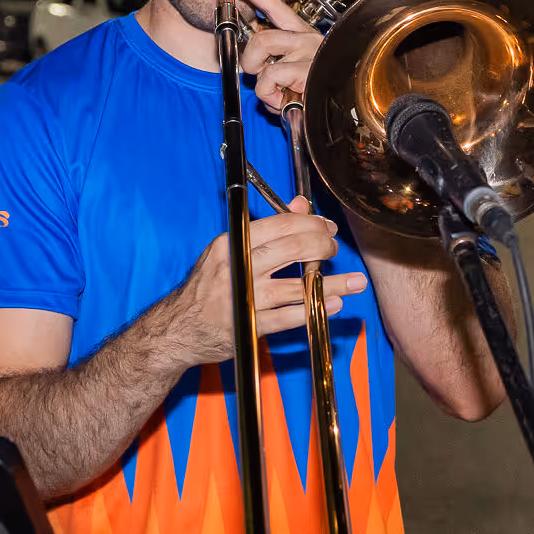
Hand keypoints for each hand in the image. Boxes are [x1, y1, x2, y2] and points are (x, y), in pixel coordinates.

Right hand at [157, 197, 367, 367]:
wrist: (178, 328)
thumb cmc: (207, 286)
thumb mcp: (229, 250)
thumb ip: (268, 228)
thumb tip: (301, 205)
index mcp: (231, 243)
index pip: (280, 225)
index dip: (311, 224)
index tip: (327, 228)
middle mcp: (236, 267)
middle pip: (291, 249)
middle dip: (323, 246)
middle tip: (335, 249)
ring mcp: (244, 298)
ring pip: (296, 287)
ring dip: (331, 283)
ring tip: (354, 282)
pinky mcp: (250, 326)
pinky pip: (290, 318)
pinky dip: (314, 309)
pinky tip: (332, 303)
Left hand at [226, 0, 321, 111]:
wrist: (344, 112)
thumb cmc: (319, 96)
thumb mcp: (294, 76)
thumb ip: (275, 67)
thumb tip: (255, 70)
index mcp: (304, 37)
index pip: (275, 6)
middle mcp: (308, 39)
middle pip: (261, 33)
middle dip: (249, 59)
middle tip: (258, 77)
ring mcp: (308, 52)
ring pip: (262, 47)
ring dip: (258, 75)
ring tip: (274, 92)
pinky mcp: (306, 68)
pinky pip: (269, 76)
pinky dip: (269, 95)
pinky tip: (284, 102)